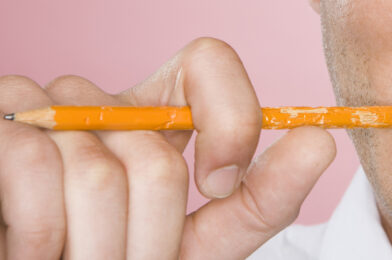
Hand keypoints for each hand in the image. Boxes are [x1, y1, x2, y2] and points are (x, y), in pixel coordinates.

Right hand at [0, 37, 335, 258]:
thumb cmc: (128, 257)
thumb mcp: (204, 240)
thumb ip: (262, 197)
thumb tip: (319, 140)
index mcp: (158, 116)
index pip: (209, 60)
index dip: (230, 120)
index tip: (220, 185)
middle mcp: (105, 102)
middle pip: (159, 154)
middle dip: (153, 238)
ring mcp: (44, 106)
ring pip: (99, 172)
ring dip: (100, 248)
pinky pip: (34, 168)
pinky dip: (44, 238)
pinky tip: (37, 253)